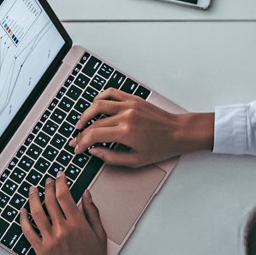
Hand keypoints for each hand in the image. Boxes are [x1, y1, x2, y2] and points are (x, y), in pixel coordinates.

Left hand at [20, 174, 113, 254]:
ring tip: (33, 189)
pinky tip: (23, 211)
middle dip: (48, 187)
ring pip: (36, 212)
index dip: (61, 182)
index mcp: (78, 224)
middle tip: (47, 180)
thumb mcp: (100, 235)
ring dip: (33, 198)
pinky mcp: (40, 250)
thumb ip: (92, 212)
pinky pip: (28, 231)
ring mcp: (49, 240)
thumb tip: (86, 194)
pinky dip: (23, 218)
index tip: (59, 176)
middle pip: (50, 201)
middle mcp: (62, 230)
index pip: (65, 195)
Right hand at [71, 89, 213, 166]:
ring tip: (81, 123)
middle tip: (77, 139)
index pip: (94, 135)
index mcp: (126, 132)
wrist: (179, 132)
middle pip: (94, 122)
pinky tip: (95, 105)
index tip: (78, 148)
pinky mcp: (133, 98)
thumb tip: (94, 151)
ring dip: (86, 114)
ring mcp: (129, 104)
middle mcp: (126, 115)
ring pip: (98, 104)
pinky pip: (111, 93)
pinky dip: (100, 98)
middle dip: (82, 132)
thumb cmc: (161, 147)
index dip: (82, 142)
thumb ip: (111, 157)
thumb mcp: (136, 161)